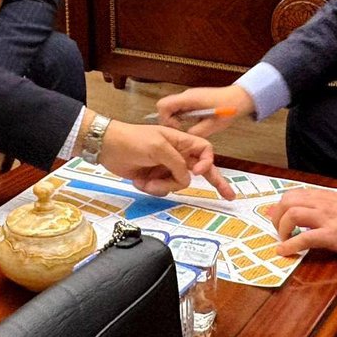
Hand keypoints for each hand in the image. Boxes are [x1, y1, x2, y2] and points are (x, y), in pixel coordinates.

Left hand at [97, 118, 234, 199]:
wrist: (107, 147)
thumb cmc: (132, 139)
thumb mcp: (158, 147)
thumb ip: (176, 162)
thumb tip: (187, 178)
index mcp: (180, 142)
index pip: (204, 150)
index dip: (207, 162)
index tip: (198, 172)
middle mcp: (177, 155)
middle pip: (201, 170)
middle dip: (215, 182)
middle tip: (230, 196)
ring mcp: (166, 168)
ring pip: (178, 185)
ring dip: (163, 186)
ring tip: (147, 181)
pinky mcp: (154, 178)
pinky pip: (163, 189)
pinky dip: (152, 188)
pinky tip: (140, 181)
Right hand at [155, 85, 254, 137]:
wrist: (240, 97)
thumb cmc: (229, 108)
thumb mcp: (213, 124)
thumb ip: (197, 132)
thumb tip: (186, 140)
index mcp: (188, 99)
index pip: (163, 105)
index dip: (165, 119)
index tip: (177, 128)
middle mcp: (186, 96)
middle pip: (165, 107)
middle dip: (169, 121)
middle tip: (180, 131)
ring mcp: (189, 97)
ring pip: (172, 108)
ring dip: (176, 119)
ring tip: (187, 129)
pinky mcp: (193, 100)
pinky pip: (180, 109)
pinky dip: (182, 117)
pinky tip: (193, 124)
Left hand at [268, 189, 336, 256]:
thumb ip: (319, 204)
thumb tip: (300, 209)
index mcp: (322, 196)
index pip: (292, 194)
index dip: (280, 206)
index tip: (276, 217)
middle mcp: (320, 203)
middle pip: (287, 202)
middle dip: (277, 217)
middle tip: (279, 230)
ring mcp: (325, 218)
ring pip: (292, 215)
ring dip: (282, 229)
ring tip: (283, 240)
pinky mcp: (330, 235)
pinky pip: (304, 238)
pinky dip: (290, 245)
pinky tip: (284, 251)